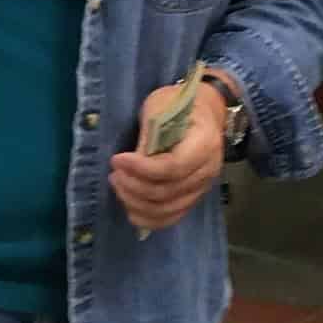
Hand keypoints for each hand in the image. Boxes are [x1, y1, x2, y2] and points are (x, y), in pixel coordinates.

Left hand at [109, 84, 226, 233]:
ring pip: (167, 209)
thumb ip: (148, 137)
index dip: (141, 168)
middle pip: (167, 192)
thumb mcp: (159, 108)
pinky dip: (148, 218)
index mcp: (204, 143)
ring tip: (118, 185)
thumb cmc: (177, 103)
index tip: (117, 159)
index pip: (173, 167)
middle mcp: (208, 170)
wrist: (201, 111)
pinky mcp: (192, 197)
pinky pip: (171, 217)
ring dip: (136, 202)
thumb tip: (129, 166)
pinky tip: (129, 208)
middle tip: (114, 173)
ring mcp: (202, 187)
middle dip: (133, 186)